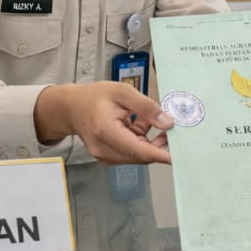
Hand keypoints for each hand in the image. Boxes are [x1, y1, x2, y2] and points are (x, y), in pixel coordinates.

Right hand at [34, 82, 173, 163]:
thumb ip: (146, 107)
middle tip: (168, 127)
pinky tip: (136, 127)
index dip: (161, 154)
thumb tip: (167, 123)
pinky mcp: (107, 158)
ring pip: (137, 156)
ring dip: (149, 143)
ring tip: (147, 122)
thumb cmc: (94, 97)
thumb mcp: (123, 92)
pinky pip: (130, 154)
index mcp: (106, 132)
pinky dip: (139, 143)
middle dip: (158, 145)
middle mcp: (104, 149)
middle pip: (141, 156)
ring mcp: (105, 156)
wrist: (72, 107)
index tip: (178, 155)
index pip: (139, 150)